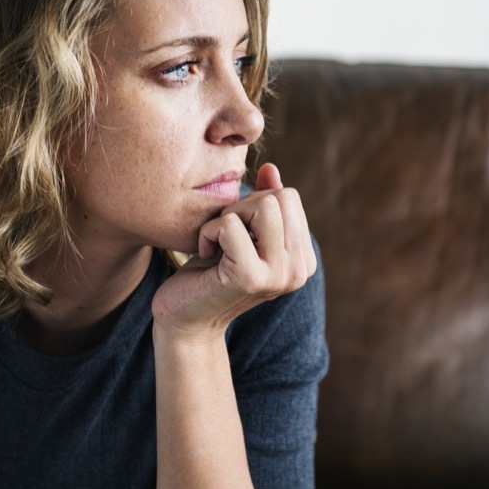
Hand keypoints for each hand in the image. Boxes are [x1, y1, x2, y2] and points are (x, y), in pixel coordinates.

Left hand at [152, 163, 315, 337]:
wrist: (185, 319)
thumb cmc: (210, 272)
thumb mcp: (241, 232)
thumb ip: (263, 202)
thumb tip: (270, 168)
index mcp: (303, 259)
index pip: (290, 197)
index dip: (254, 204)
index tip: (237, 233)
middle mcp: (299, 270)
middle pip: (280, 197)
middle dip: (244, 206)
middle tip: (224, 236)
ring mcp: (279, 275)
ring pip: (263, 206)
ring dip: (229, 216)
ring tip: (218, 243)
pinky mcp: (250, 278)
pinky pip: (230, 225)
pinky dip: (209, 232)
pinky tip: (206, 255)